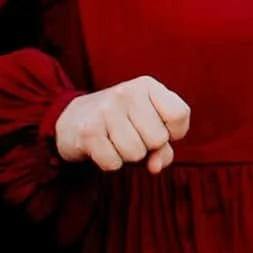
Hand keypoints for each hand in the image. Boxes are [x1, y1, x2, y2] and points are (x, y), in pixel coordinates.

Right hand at [54, 76, 190, 174]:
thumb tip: (155, 166)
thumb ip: (163, 148)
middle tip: (131, 135)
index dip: (174, 132)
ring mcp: (106, 110)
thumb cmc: (121, 123)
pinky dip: (110, 162)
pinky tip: (102, 147)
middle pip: (158, 139)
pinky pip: (114, 163)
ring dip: (127, 156)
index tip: (160, 129)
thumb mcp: (148, 125)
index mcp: (147, 85)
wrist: (73, 118)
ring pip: (136, 153)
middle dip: (147, 146)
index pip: (179, 114)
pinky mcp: (88, 131)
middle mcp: (127, 92)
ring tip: (115, 140)